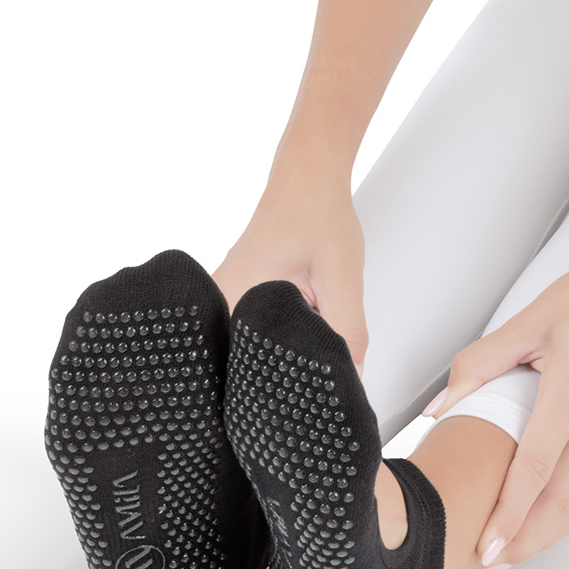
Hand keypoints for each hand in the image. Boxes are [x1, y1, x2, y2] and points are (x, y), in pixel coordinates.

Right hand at [212, 168, 368, 367]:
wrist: (309, 175)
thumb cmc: (318, 212)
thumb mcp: (342, 278)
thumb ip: (347, 333)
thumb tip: (348, 380)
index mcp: (234, 299)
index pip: (248, 371)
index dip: (281, 385)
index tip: (305, 393)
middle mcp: (220, 300)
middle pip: (250, 362)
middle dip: (284, 371)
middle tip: (312, 363)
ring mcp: (226, 295)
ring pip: (257, 345)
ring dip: (286, 348)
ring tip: (308, 335)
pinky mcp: (239, 291)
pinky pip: (258, 326)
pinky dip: (284, 330)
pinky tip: (302, 320)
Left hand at [424, 230, 568, 568]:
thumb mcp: (527, 320)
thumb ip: (479, 365)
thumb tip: (439, 407)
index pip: (535, 469)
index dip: (509, 515)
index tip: (487, 546)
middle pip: (564, 499)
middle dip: (527, 539)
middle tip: (494, 563)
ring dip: (555, 532)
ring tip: (520, 549)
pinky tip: (559, 516)